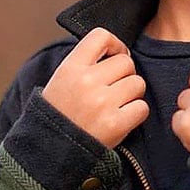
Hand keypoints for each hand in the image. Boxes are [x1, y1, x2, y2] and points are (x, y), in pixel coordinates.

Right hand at [42, 27, 148, 147]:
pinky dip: (136, 113)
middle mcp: (86, 82)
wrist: (48, 154)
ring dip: (132, 93)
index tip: (114, 56)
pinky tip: (121, 118)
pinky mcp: (115, 125)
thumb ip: (86, 61)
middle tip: (113, 88)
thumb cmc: (59, 113)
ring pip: (138, 83)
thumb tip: (118, 49)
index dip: (115, 44)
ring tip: (116, 104)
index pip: (102, 36)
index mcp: (71, 68)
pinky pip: (142, 107)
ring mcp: (101, 103)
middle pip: (126, 62)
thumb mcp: (63, 78)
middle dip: (124, 74)